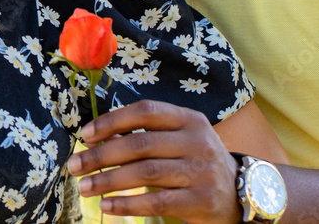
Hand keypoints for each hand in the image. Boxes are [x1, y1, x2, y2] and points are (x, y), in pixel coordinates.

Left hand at [67, 100, 242, 223]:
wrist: (243, 192)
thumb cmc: (198, 162)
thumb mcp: (180, 140)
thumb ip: (145, 136)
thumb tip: (97, 138)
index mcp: (189, 119)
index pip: (145, 111)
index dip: (112, 121)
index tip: (85, 135)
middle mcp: (197, 141)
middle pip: (140, 144)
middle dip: (101, 155)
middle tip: (74, 165)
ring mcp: (201, 171)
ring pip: (145, 173)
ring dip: (108, 181)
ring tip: (85, 187)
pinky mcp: (201, 200)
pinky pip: (157, 202)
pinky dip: (128, 204)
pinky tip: (107, 206)